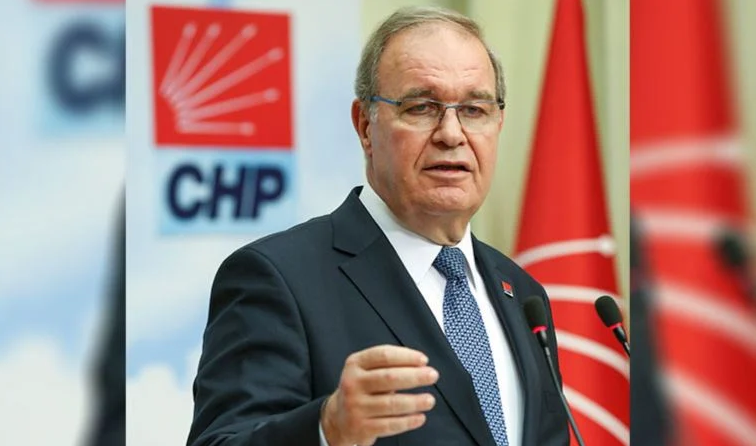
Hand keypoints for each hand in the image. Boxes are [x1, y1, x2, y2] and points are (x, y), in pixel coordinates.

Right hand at [321, 345, 438, 445]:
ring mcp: (356, 406)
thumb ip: (387, 364)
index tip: (423, 360)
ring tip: (429, 400)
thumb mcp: (365, 370)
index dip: (406, 356)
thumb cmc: (361, 390)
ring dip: (415, 401)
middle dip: (415, 376)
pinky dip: (408, 421)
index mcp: (355, 364)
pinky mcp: (362, 427)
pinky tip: (419, 417)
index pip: (383, 355)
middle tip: (432, 376)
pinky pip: (390, 425)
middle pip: (389, 377)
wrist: (339, 419)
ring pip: (392, 403)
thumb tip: (420, 365)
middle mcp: (353, 384)